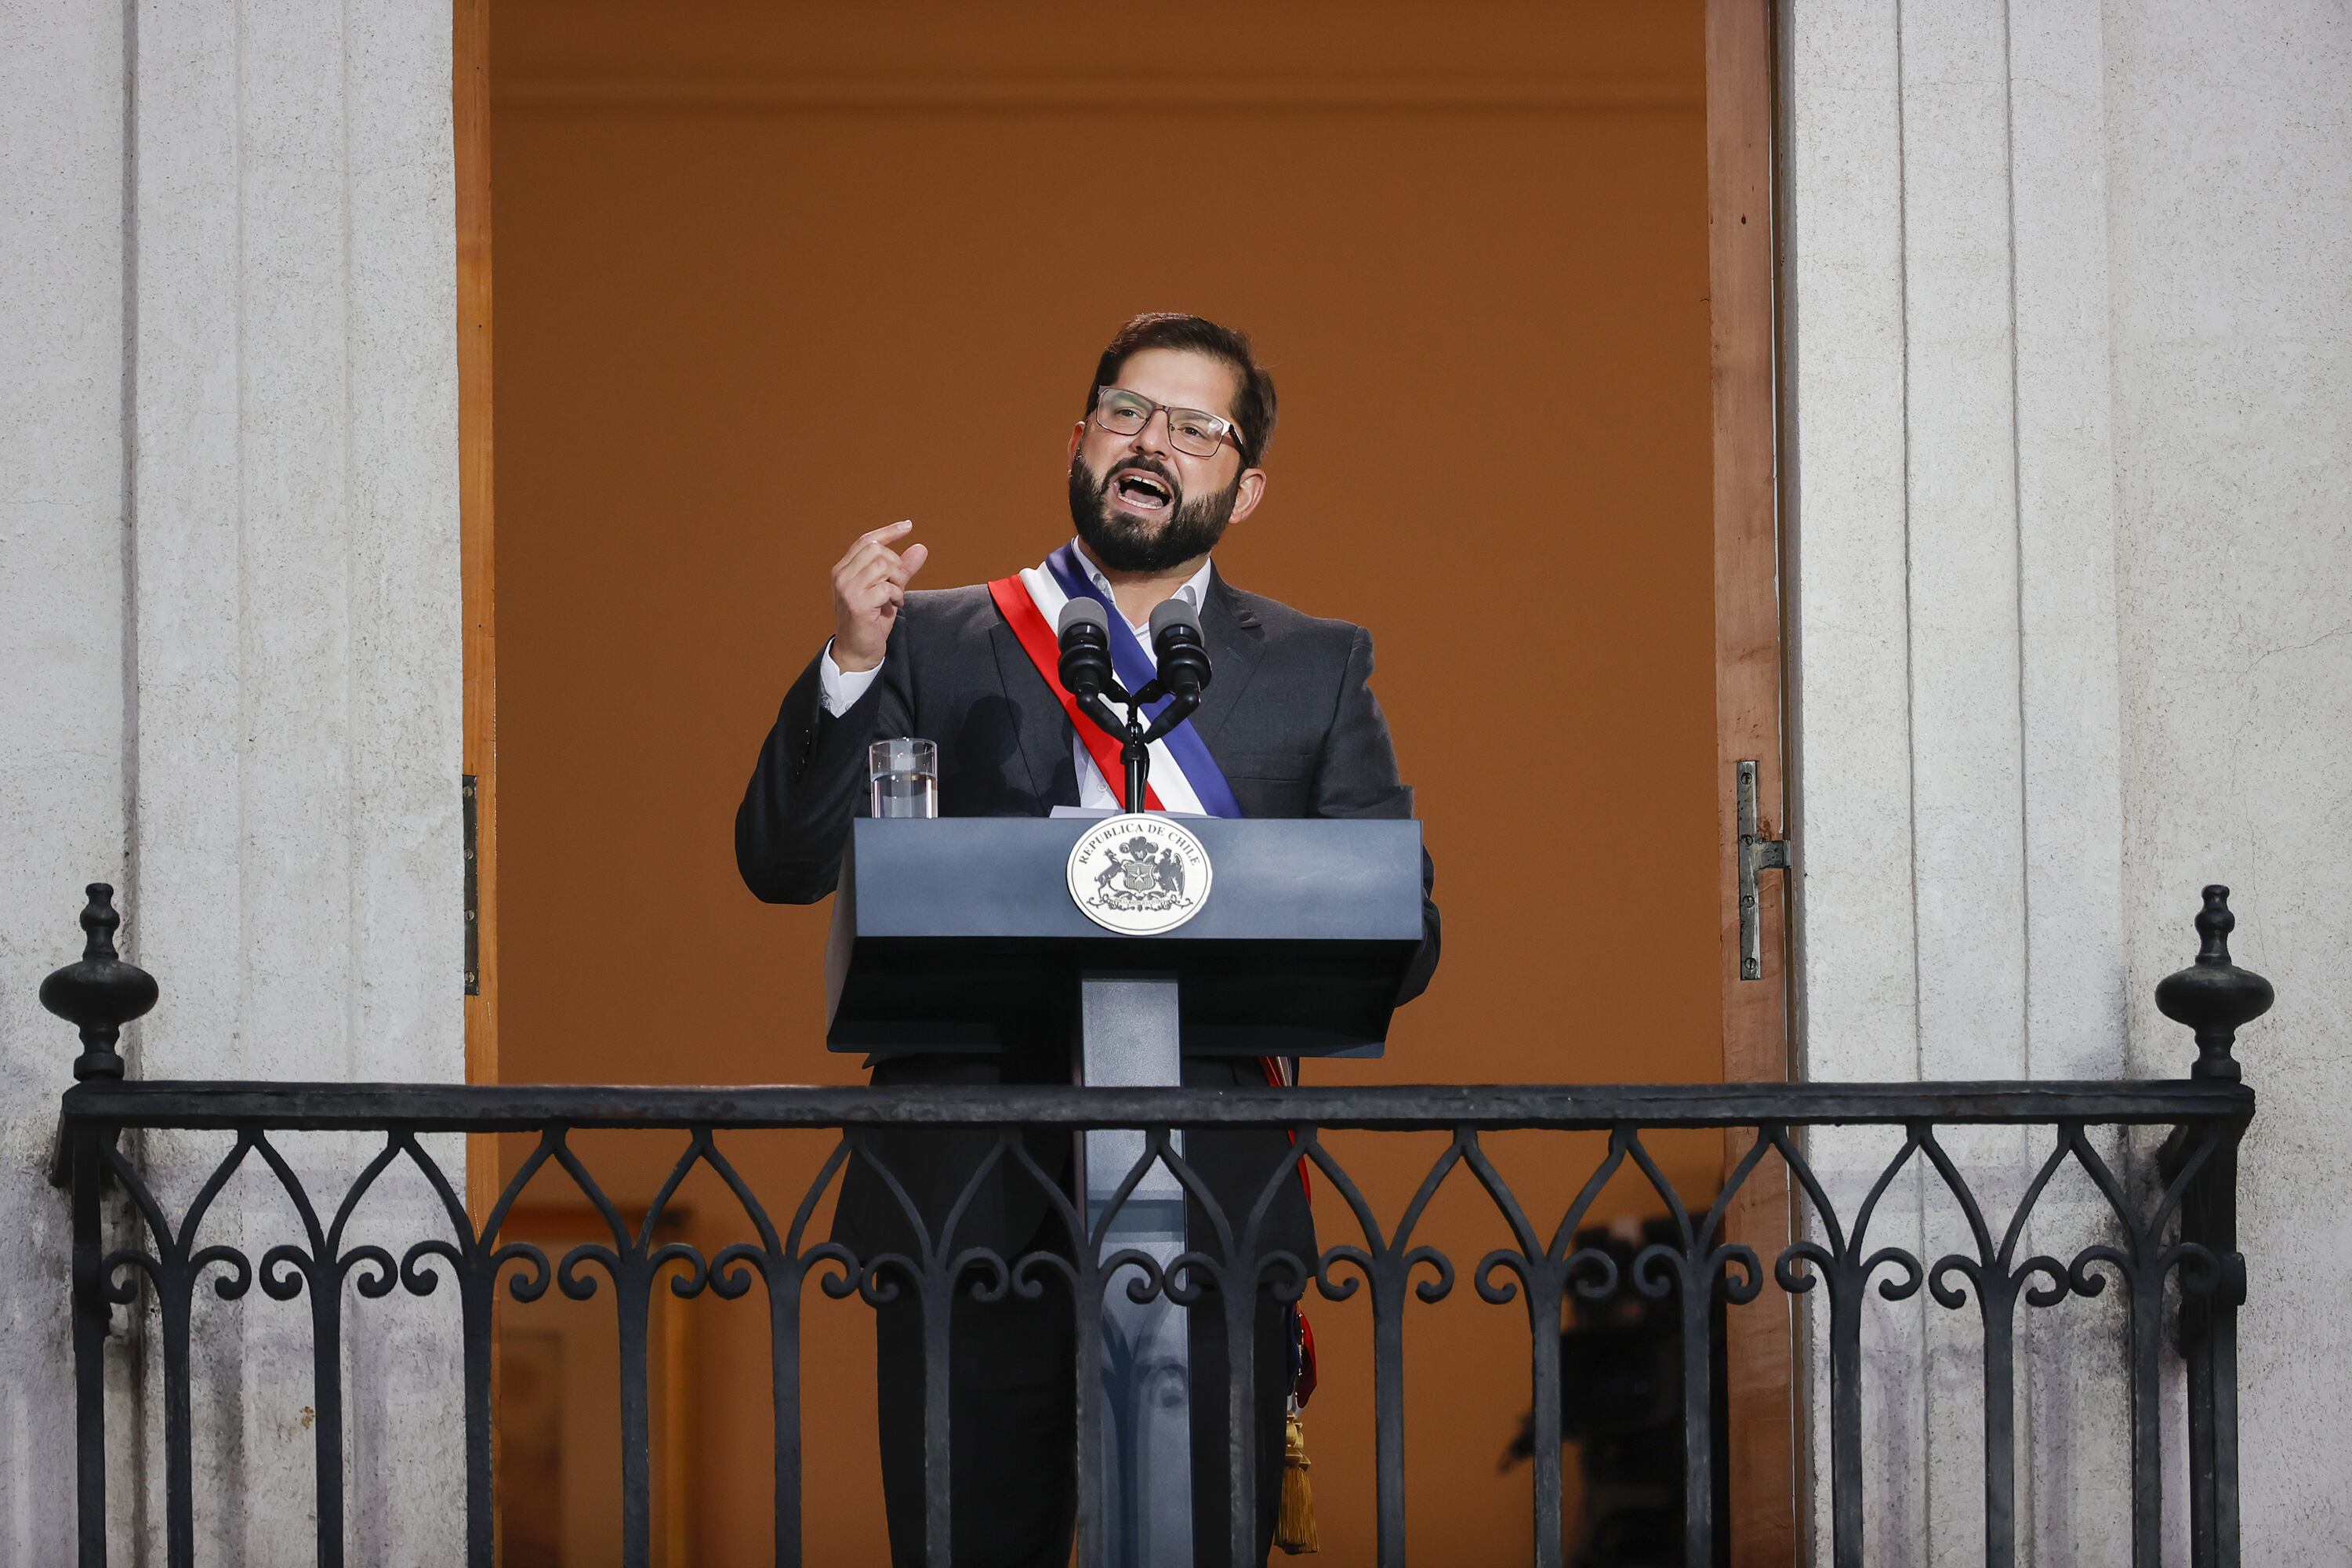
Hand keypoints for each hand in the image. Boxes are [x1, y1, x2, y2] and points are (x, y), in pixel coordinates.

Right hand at [830, 521, 928, 672]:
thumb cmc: (872, 621)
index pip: (866, 540)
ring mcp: (847, 589)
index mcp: (844, 569)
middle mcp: (841, 575)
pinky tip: (894, 607)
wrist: (858, 652)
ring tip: (895, 597)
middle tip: (898, 586)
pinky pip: (886, 587)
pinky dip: (897, 596)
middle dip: (896, 565)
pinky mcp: (857, 604)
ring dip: (897, 581)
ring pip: (882, 565)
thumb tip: (921, 547)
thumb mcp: (888, 590)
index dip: (888, 531)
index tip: (908, 525)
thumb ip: (902, 569)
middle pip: (877, 550)